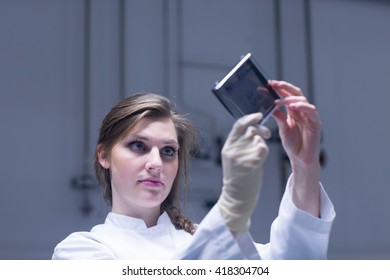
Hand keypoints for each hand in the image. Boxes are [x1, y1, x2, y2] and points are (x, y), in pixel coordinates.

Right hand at [218, 113, 269, 231]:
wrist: (237, 197)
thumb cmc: (240, 176)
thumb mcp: (235, 156)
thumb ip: (241, 142)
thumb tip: (253, 127)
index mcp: (228, 146)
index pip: (238, 125)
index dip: (250, 118)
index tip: (259, 115)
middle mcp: (232, 150)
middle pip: (250, 130)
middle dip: (261, 129)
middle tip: (267, 134)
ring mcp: (239, 157)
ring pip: (258, 139)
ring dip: (263, 143)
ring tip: (260, 153)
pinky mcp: (249, 164)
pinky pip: (262, 149)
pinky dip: (265, 152)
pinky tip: (262, 159)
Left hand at [270, 80, 320, 216]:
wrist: (301, 159)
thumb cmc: (293, 145)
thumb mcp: (282, 129)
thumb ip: (279, 117)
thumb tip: (271, 106)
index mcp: (294, 112)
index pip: (287, 95)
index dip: (278, 88)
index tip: (267, 84)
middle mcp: (302, 111)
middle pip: (296, 93)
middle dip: (284, 87)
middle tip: (272, 84)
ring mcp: (309, 116)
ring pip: (302, 100)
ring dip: (289, 98)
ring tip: (278, 100)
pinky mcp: (315, 123)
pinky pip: (310, 111)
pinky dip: (302, 106)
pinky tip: (292, 106)